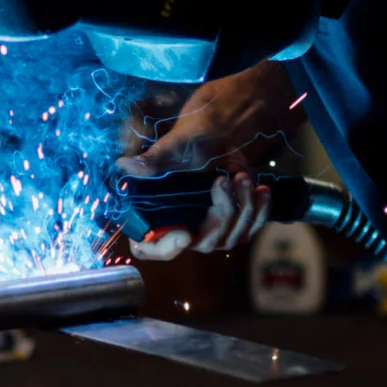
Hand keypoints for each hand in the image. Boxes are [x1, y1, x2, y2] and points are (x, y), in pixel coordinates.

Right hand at [115, 62, 293, 260]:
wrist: (218, 137)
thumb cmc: (189, 142)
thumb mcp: (171, 148)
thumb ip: (152, 160)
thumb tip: (124, 165)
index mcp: (155, 216)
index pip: (149, 249)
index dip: (165, 248)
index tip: (185, 235)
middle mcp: (182, 229)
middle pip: (203, 243)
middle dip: (221, 213)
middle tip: (222, 181)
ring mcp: (210, 230)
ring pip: (231, 237)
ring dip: (242, 206)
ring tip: (241, 177)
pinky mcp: (234, 224)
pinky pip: (250, 228)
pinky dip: (260, 210)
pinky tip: (262, 190)